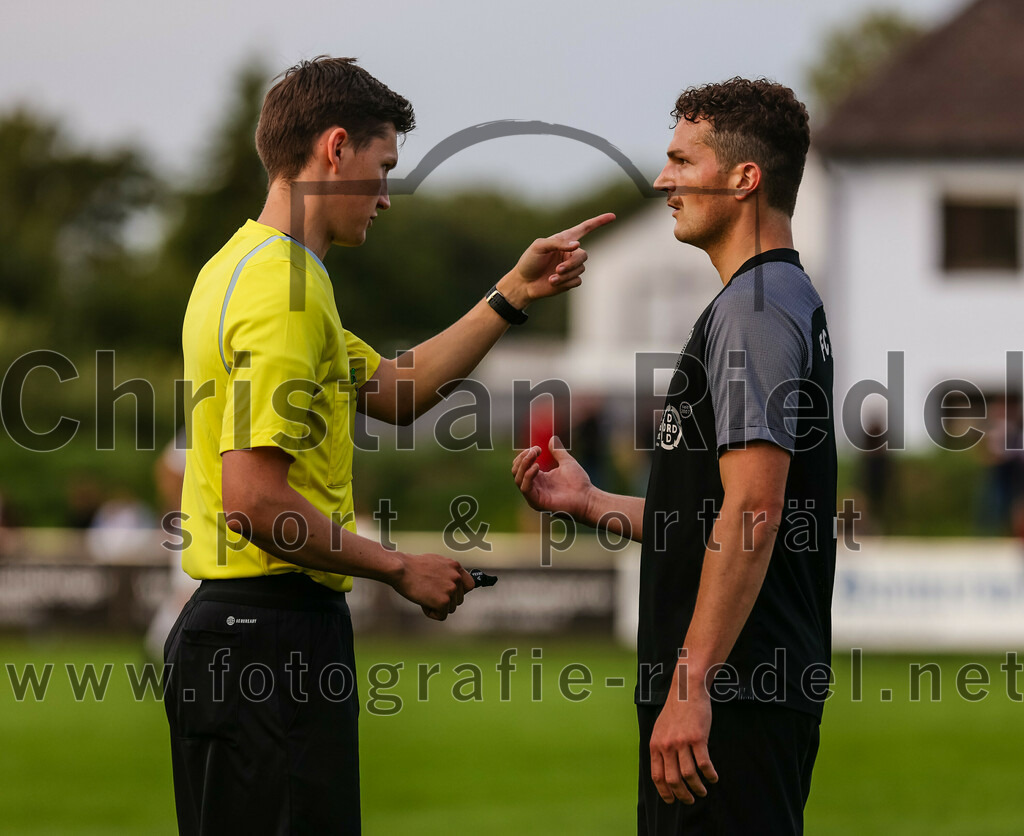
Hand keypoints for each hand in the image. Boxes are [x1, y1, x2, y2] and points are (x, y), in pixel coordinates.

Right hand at [391, 552, 475, 620]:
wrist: (401, 569)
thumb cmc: (412, 566)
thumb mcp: (436, 563)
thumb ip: (447, 572)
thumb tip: (452, 582)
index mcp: (455, 566)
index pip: (469, 585)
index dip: (459, 592)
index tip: (449, 594)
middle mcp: (456, 577)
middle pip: (458, 600)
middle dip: (445, 600)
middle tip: (429, 593)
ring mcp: (451, 589)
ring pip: (450, 609)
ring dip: (438, 606)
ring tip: (424, 595)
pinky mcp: (444, 601)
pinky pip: (441, 616)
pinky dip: (431, 612)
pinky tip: (422, 602)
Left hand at [498, 213, 614, 306]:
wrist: (523, 283)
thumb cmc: (529, 261)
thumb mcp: (539, 247)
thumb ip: (558, 243)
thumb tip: (578, 245)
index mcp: (564, 240)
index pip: (585, 229)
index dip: (599, 222)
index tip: (612, 216)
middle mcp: (570, 252)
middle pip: (583, 255)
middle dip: (572, 264)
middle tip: (557, 269)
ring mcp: (571, 267)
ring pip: (580, 269)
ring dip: (566, 274)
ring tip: (552, 277)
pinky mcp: (570, 280)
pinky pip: (577, 280)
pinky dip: (565, 282)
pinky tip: (553, 282)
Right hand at [512, 436, 592, 520]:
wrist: (587, 498)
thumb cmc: (579, 483)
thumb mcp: (567, 462)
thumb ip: (558, 452)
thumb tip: (552, 439)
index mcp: (539, 479)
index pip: (521, 466)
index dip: (525, 455)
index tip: (538, 448)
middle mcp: (534, 487)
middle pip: (516, 471)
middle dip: (523, 458)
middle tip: (535, 450)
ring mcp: (534, 496)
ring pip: (518, 479)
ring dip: (524, 464)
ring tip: (535, 455)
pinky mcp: (537, 502)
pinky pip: (525, 488)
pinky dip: (528, 475)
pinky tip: (537, 466)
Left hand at [649, 679, 718, 804]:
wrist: (686, 689)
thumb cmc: (675, 709)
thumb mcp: (660, 728)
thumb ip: (660, 747)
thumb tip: (663, 768)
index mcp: (655, 744)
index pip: (657, 776)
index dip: (664, 792)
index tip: (671, 800)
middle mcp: (667, 745)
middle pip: (673, 779)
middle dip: (682, 795)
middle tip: (690, 800)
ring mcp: (682, 742)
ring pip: (689, 775)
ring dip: (697, 788)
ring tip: (702, 791)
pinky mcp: (698, 738)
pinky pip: (704, 764)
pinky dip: (709, 775)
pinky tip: (713, 777)